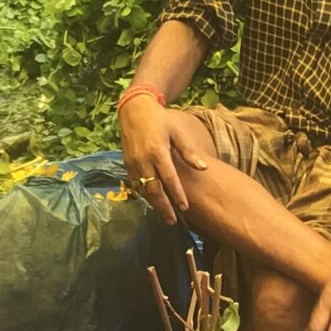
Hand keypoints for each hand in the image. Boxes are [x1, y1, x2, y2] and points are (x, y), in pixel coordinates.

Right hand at [117, 91, 203, 224]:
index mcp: (158, 152)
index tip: (185, 208)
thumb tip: (204, 168)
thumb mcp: (177, 132)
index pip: (169, 179)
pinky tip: (152, 201)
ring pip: (143, 190)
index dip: (177, 195)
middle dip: (163, 207)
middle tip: (173, 221)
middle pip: (154, 190)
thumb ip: (189, 152)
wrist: (134, 110)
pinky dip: (143, 194)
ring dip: (153, 203)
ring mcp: (133, 163)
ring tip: (164, 214)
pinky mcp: (126, 164)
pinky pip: (135, 184)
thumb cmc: (160, 120)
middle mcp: (144, 160)